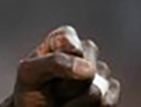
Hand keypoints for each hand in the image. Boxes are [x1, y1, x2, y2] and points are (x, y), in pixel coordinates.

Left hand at [3, 26, 120, 106]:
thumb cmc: (31, 91)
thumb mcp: (30, 73)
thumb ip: (55, 62)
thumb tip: (90, 70)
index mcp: (64, 40)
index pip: (71, 44)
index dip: (59, 61)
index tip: (45, 70)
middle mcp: (86, 54)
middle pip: (87, 69)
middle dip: (66, 85)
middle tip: (52, 89)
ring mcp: (100, 76)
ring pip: (96, 92)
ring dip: (74, 103)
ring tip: (62, 101)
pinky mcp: (110, 95)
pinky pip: (107, 104)